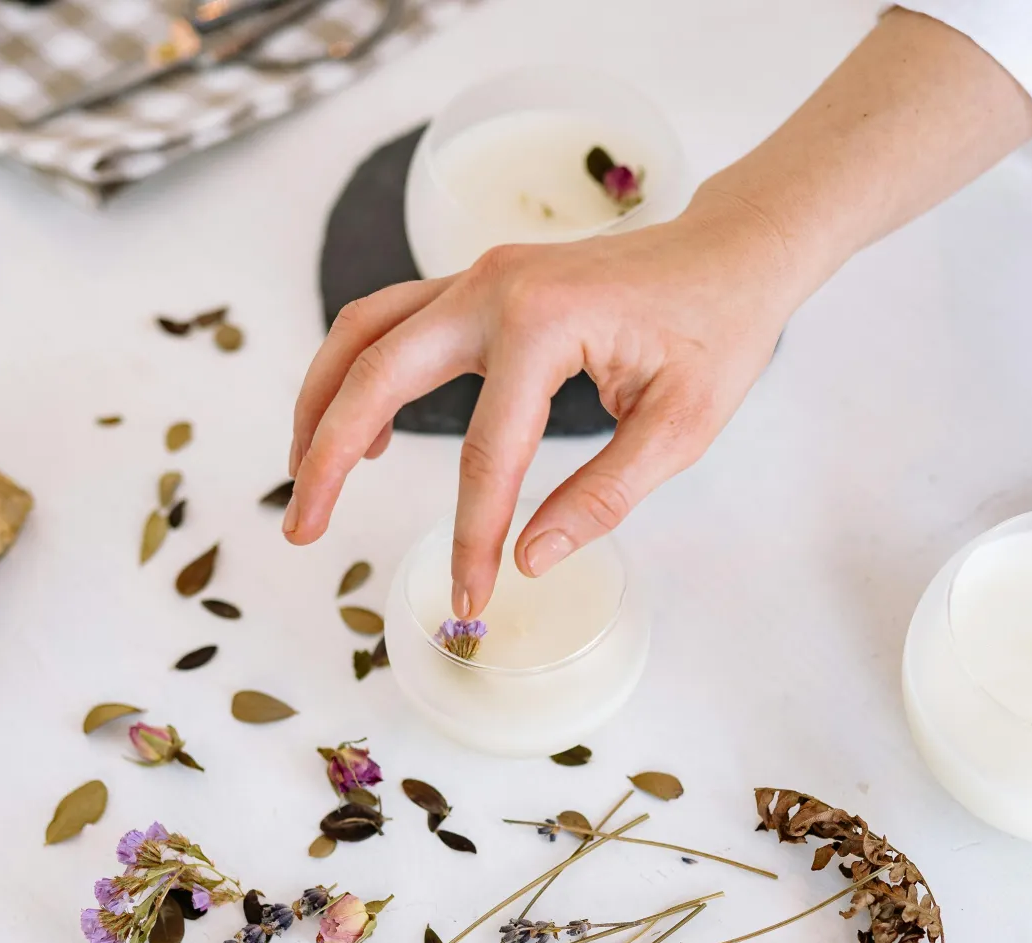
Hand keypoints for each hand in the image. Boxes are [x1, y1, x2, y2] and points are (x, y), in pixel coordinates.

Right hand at [284, 10, 1031, 616]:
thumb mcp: (682, 429)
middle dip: (326, 455)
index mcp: (544, 325)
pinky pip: (391, 322)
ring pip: (363, 332)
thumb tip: (531, 559)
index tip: (469, 599)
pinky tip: (361, 434)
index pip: (487, 455)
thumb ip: (604, 495)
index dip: (472, 538)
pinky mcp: (478, 282)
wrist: (729, 253)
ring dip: (320, 401)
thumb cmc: (716, 334)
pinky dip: (358, 373)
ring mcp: (478, 276)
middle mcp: (494, 287)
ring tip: (304, 479)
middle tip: (301, 530)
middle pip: (375, 372)